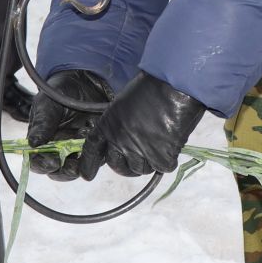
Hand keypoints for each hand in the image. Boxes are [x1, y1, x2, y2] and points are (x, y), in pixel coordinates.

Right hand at [25, 70, 111, 180]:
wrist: (84, 79)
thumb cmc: (60, 91)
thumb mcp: (46, 103)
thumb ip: (41, 123)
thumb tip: (32, 144)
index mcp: (42, 141)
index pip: (38, 162)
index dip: (43, 166)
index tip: (52, 162)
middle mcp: (59, 148)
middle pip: (59, 171)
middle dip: (64, 171)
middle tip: (72, 166)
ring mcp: (78, 147)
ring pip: (78, 168)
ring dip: (81, 162)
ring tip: (83, 144)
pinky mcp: (95, 144)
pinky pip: (97, 156)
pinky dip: (96, 150)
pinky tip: (92, 131)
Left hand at [77, 71, 205, 180]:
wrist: (174, 86)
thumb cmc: (150, 88)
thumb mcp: (123, 103)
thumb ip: (120, 123)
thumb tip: (126, 136)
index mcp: (108, 125)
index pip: (93, 149)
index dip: (89, 164)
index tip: (87, 176)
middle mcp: (120, 142)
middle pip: (118, 166)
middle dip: (125, 166)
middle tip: (137, 157)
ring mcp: (140, 152)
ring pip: (140, 169)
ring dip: (148, 162)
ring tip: (158, 145)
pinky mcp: (161, 158)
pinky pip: (162, 168)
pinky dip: (167, 160)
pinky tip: (171, 145)